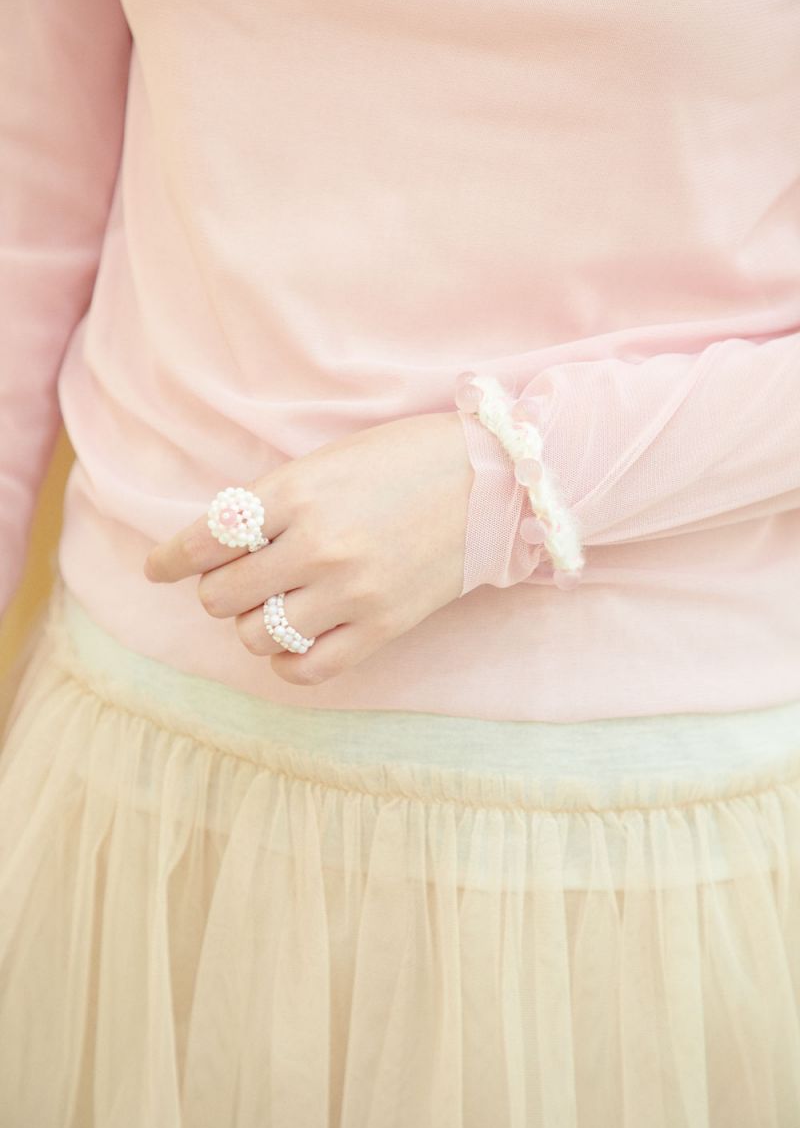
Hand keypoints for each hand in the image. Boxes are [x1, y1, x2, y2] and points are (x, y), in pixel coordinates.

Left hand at [143, 412, 473, 685]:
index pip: (206, 537)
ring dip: (251, 622)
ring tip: (271, 604)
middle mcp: (319, 545)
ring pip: (256, 634)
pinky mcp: (383, 626)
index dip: (171, 558)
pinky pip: (308, 667)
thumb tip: (218, 545)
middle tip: (234, 580)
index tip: (160, 568)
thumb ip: (273, 501)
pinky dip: (285, 661)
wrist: (491, 480)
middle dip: (215, 589)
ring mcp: (352, 591)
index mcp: (298, 492)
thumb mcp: (327, 462)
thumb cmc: (404, 459)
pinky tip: (288, 644)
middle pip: (222, 594)